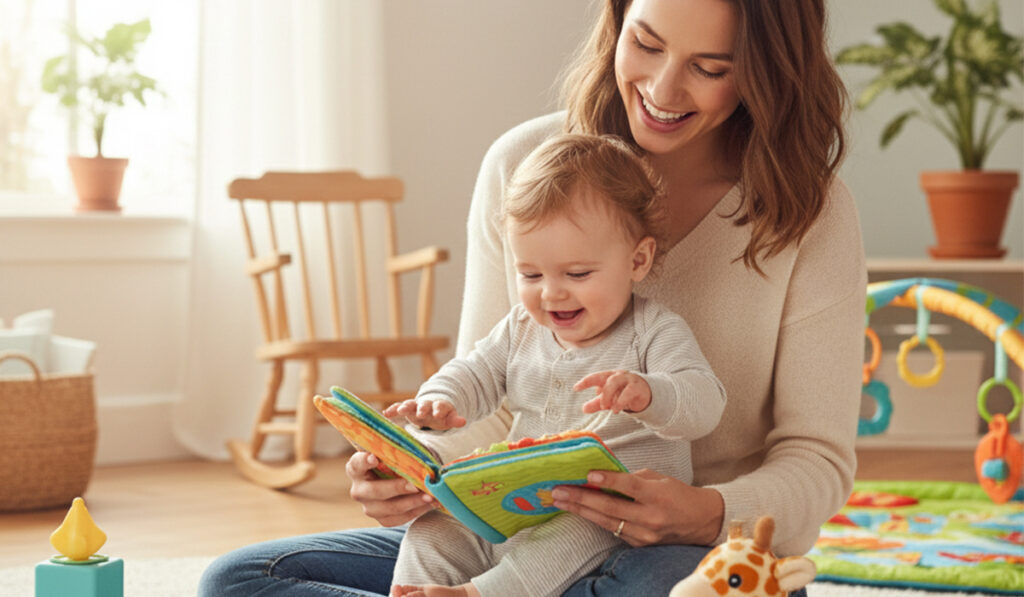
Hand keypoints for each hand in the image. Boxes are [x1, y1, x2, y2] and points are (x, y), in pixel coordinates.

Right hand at [345, 451, 434, 525]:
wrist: (402, 479)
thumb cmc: (396, 460)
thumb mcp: (395, 452)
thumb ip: (399, 450)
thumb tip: (414, 451)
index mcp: (357, 468)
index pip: (356, 464)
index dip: (364, 461)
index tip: (374, 458)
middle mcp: (359, 490)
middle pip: (374, 491)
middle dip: (396, 488)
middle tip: (415, 485)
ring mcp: (369, 507)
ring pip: (389, 508)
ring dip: (412, 502)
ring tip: (429, 496)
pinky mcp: (382, 519)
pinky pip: (398, 519)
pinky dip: (416, 511)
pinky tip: (429, 503)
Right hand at [383, 398, 466, 429]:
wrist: (431, 410)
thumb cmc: (441, 417)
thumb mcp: (449, 419)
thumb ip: (455, 419)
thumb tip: (464, 421)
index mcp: (438, 407)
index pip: (440, 406)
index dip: (438, 410)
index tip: (437, 414)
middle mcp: (426, 404)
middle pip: (424, 404)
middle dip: (421, 408)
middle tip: (420, 413)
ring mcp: (415, 406)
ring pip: (409, 404)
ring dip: (405, 407)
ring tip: (399, 411)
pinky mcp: (406, 409)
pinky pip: (398, 407)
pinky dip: (393, 409)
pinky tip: (386, 413)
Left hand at [551, 469, 723, 546]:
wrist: (703, 521)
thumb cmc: (679, 494)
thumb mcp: (659, 479)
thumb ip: (632, 478)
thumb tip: (604, 476)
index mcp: (658, 496)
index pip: (630, 486)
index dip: (608, 480)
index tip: (588, 474)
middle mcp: (651, 517)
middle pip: (611, 507)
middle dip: (581, 498)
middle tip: (558, 491)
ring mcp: (645, 534)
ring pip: (607, 522)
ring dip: (581, 510)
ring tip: (560, 501)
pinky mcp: (640, 544)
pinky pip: (613, 530)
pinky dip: (596, 519)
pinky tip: (579, 511)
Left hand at [575, 370, 651, 413]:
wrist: (645, 393)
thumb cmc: (624, 393)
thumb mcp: (609, 399)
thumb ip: (597, 403)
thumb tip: (583, 409)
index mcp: (609, 376)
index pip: (596, 377)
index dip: (585, 381)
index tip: (576, 388)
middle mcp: (618, 376)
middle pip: (607, 379)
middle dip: (601, 391)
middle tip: (600, 405)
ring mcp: (629, 380)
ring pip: (616, 382)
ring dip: (609, 395)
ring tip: (606, 407)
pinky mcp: (638, 387)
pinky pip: (629, 391)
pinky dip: (621, 400)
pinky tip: (616, 409)